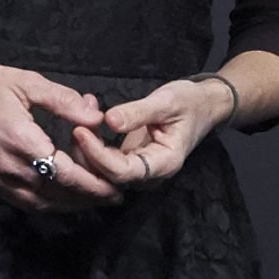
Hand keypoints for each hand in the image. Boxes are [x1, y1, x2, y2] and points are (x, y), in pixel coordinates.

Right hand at [0, 60, 127, 212]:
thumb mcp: (26, 82)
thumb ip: (64, 102)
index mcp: (22, 141)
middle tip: (115, 196)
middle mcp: (9, 168)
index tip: (117, 186)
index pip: (67, 174)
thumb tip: (97, 118)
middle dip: (89, 198)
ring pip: (42, 203)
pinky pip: (24, 201)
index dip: (95, 184)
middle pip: (58, 194)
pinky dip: (47, 203)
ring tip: (94, 199)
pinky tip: (61, 196)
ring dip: (70, 205)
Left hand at [67, 74, 233, 194]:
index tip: (80, 131)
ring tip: (82, 112)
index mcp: (163, 164)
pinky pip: (103, 158)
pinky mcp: (128, 160)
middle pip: (108, 177)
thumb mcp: (167, 102)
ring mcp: (137, 170)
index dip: (99, 155)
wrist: (202, 105)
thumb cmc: (189, 103)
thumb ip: (138, 113)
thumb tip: (109, 120)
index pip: (123, 172)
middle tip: (75, 122)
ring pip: (102, 171)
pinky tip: (87, 115)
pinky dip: (92, 140)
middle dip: (86, 153)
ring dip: (86, 146)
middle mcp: (149, 174)